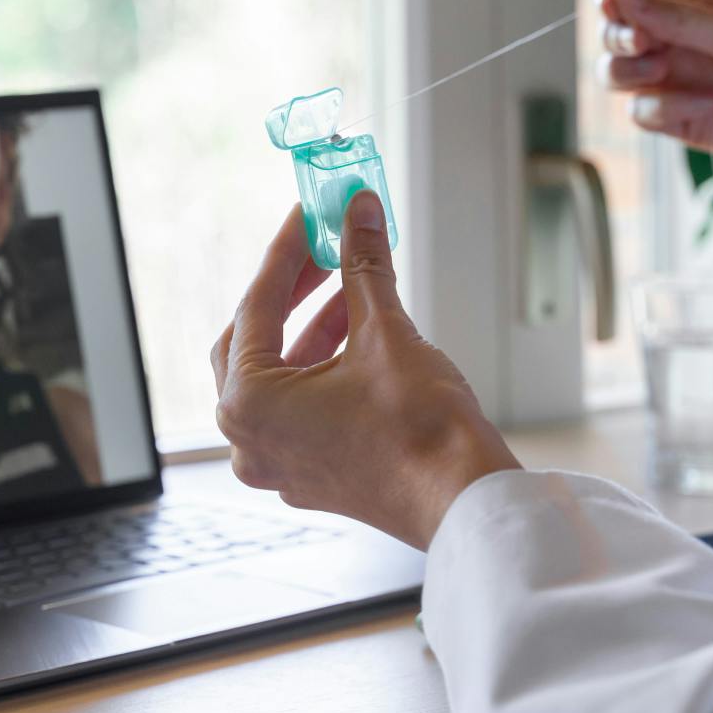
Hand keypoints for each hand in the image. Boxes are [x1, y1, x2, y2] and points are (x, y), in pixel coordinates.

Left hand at [210, 192, 520, 549]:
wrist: (464, 501)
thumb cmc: (419, 430)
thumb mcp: (385, 330)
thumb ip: (363, 265)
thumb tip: (359, 211)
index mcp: (249, 403)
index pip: (257, 304)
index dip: (289, 251)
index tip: (311, 216)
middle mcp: (249, 439)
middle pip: (254, 342)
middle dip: (292, 291)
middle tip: (326, 251)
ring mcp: (278, 463)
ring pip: (280, 376)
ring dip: (312, 329)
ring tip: (353, 289)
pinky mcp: (311, 474)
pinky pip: (300, 408)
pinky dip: (322, 368)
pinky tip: (359, 337)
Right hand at [597, 0, 712, 244]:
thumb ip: (677, 18)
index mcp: (703, 3)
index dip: (617, 7)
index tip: (619, 15)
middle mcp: (689, 41)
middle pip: (618, 39)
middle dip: (620, 44)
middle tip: (646, 52)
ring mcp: (688, 83)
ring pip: (622, 79)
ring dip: (632, 78)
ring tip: (665, 76)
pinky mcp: (692, 124)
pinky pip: (647, 116)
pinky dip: (660, 112)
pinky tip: (701, 108)